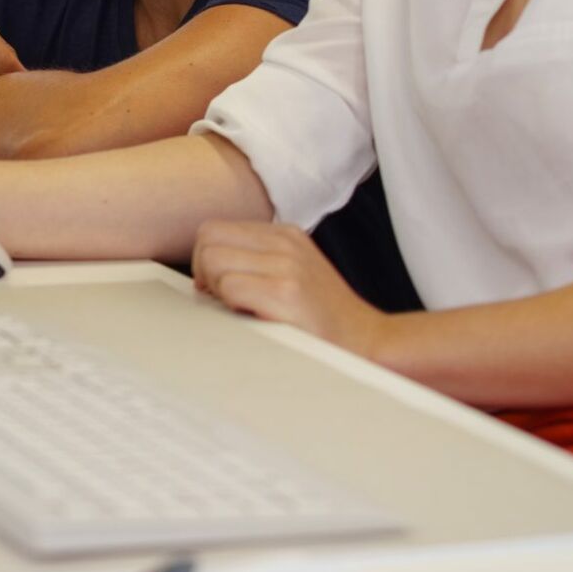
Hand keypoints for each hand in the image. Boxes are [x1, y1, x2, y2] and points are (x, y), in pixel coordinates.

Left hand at [191, 222, 389, 359]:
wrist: (369, 342)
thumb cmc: (324, 319)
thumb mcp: (292, 273)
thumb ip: (255, 262)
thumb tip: (204, 271)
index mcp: (284, 234)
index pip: (215, 229)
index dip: (206, 260)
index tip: (219, 288)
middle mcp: (285, 242)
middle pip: (207, 237)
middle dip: (204, 272)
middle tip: (223, 300)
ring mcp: (287, 264)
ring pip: (213, 260)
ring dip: (217, 290)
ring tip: (242, 309)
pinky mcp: (287, 291)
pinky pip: (229, 287)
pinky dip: (230, 306)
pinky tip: (254, 318)